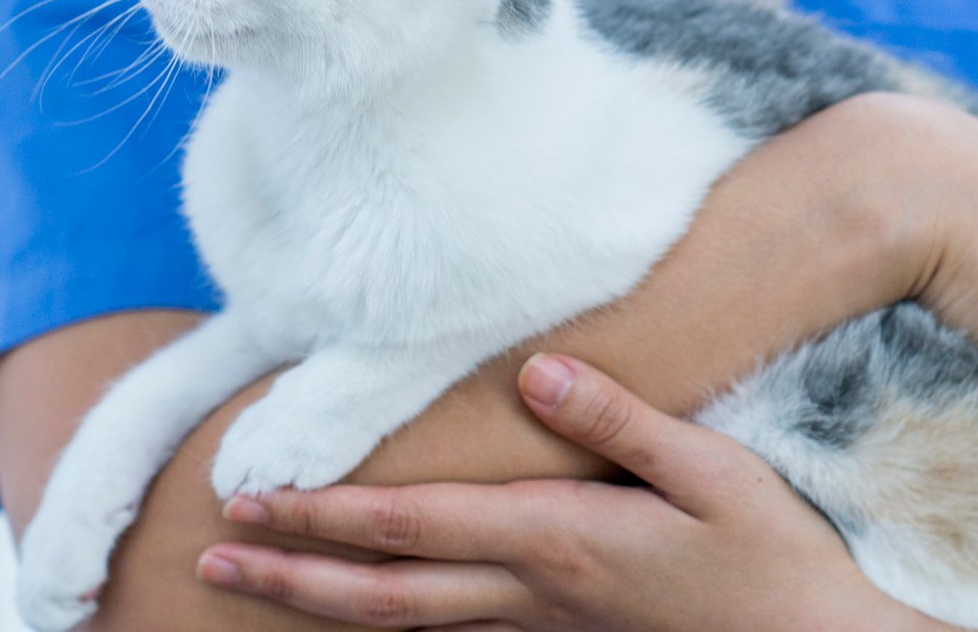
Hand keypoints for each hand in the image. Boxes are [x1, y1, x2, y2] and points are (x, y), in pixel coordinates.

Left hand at [194, 354, 931, 630]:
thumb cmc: (769, 555)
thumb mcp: (709, 470)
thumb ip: (616, 419)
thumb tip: (534, 371)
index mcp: (556, 541)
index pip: (411, 527)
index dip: (323, 515)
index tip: (251, 499)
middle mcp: (532, 593)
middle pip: (382, 595)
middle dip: (290, 577)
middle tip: (209, 560)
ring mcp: (544, 627)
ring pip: (405, 627)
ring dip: (320, 606)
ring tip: (253, 586)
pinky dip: (390, 627)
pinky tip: (366, 613)